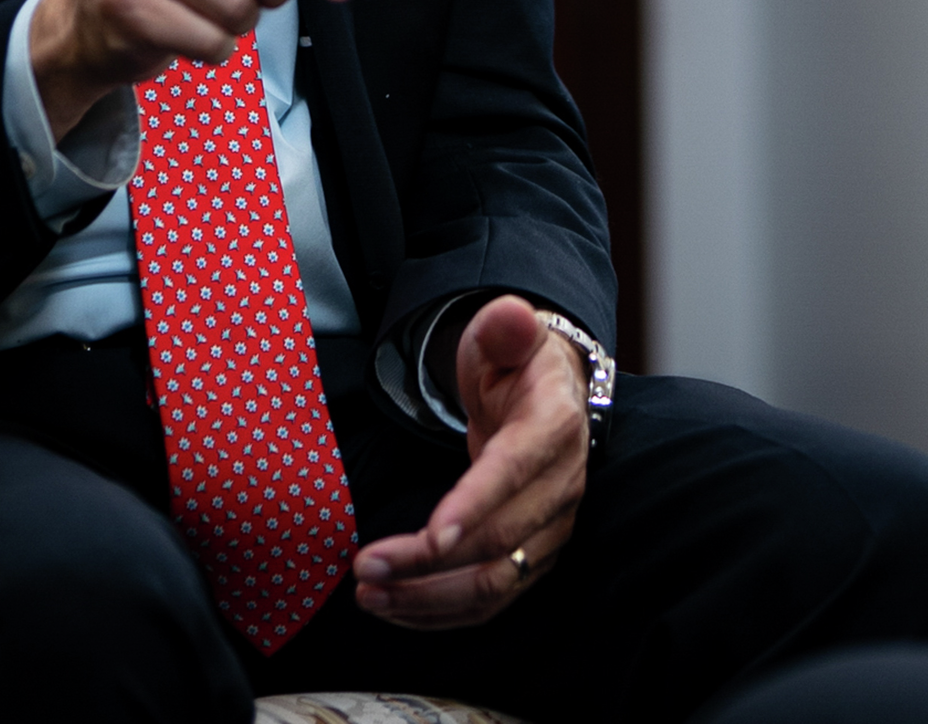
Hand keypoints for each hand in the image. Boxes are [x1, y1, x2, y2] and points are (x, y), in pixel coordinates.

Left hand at [352, 297, 591, 626]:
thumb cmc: (516, 361)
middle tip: (364, 568)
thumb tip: (510, 314)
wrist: (547, 391)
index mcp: (554, 424)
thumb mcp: (506, 332)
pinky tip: (396, 605)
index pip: (514, 473)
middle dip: (428, 562)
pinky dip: (442, 612)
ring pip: (495, 583)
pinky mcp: (536, 555)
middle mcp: (562, 483)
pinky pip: (492, 600)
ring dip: (429, 598)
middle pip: (499, 541)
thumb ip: (506, 325)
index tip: (430, 536)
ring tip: (370, 593)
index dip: (475, 506)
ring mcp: (552, 527)